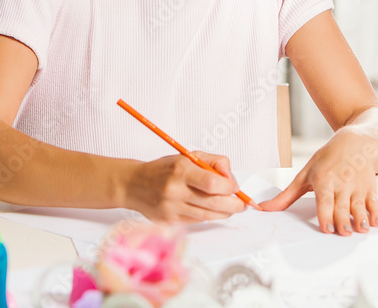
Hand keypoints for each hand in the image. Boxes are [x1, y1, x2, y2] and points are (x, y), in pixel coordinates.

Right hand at [124, 151, 245, 223]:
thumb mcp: (188, 156)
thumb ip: (214, 163)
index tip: (235, 187)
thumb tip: (231, 179)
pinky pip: (196, 221)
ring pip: (207, 216)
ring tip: (232, 207)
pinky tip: (213, 211)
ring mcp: (171, 208)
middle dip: (234, 205)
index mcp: (181, 170)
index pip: (213, 183)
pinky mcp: (168, 222)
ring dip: (225, 213)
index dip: (229, 187)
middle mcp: (175, 190)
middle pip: (213, 203)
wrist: (134, 184)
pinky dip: (209, 217)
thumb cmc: (165, 169)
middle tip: (242, 204)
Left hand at [259, 129, 377, 235]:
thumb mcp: (305, 174)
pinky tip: (375, 222)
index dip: (326, 214)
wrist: (355, 142)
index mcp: (324, 180)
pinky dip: (376, 213)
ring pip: (359, 205)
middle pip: (342, 206)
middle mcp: (341, 183)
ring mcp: (357, 186)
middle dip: (343, 221)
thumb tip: (264, 209)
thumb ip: (286, 195)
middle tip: (344, 233)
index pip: (324, 200)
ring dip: (361, 219)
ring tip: (362, 229)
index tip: (327, 228)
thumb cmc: (327, 159)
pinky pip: (374, 202)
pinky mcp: (370, 188)